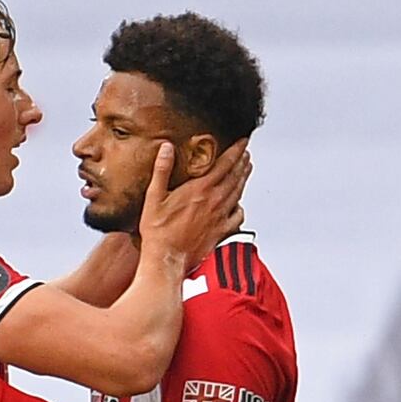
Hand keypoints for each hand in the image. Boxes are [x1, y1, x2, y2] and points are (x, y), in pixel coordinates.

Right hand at [139, 139, 251, 269]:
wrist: (166, 259)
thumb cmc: (158, 232)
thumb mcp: (154, 197)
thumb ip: (162, 170)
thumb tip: (166, 148)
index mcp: (200, 190)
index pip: (225, 164)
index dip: (236, 150)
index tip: (242, 142)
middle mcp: (214, 201)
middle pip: (235, 177)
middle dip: (242, 162)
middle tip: (246, 154)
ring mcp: (220, 217)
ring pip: (238, 193)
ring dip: (243, 180)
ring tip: (246, 170)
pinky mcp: (221, 232)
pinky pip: (237, 217)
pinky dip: (240, 208)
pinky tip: (239, 205)